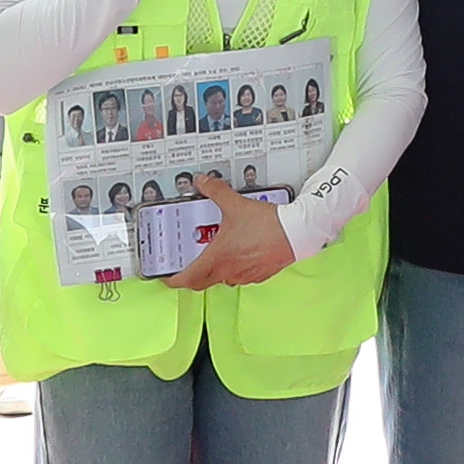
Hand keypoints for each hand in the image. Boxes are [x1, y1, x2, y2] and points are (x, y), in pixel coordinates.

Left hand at [161, 171, 296, 290]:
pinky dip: (234, 268)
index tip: (166, 276)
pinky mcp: (260, 275)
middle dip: (192, 276)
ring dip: (215, 270)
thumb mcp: (235, 204)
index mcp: (218, 258)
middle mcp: (229, 271)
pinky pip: (240, 276)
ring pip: (221, 279)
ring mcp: (245, 275)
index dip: (173, 279)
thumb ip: (215, 191)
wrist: (297, 233)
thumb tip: (202, 182)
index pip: (187, 278)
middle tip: (186, 266)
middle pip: (202, 282)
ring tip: (216, 253)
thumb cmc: (268, 225)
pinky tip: (239, 254)